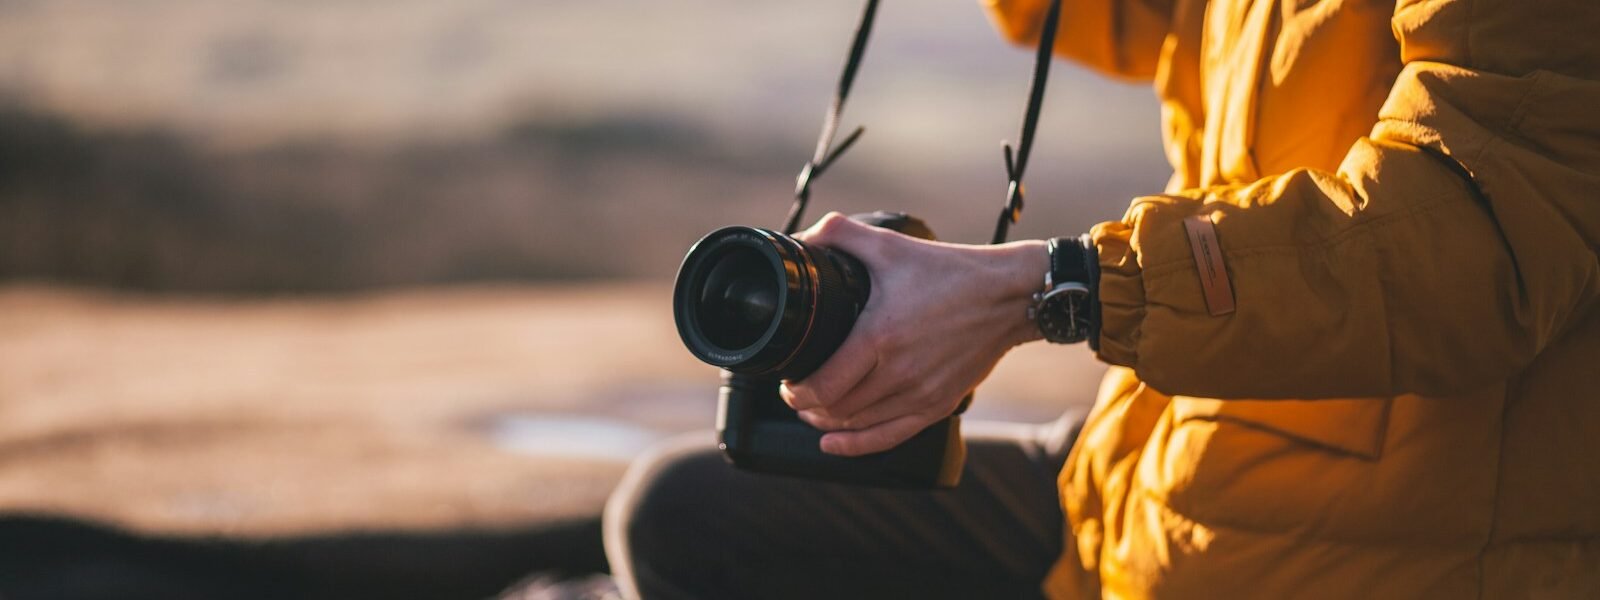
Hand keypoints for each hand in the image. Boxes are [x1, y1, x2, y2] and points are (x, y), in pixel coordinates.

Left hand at [779, 212, 1047, 455]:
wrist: (1007, 296)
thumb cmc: (950, 271)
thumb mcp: (889, 245)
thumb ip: (839, 233)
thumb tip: (801, 237)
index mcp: (879, 336)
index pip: (822, 385)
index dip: (795, 391)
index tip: (786, 383)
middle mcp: (898, 372)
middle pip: (835, 410)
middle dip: (806, 406)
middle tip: (796, 393)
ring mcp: (919, 394)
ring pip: (858, 426)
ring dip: (827, 423)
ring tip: (814, 410)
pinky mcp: (937, 406)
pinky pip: (889, 438)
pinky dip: (857, 444)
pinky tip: (836, 443)